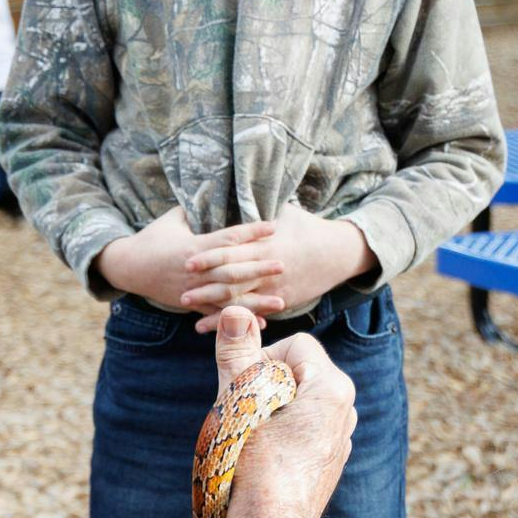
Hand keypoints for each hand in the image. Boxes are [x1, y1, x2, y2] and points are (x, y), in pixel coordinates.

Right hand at [99, 207, 285, 316]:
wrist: (128, 267)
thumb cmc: (151, 238)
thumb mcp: (173, 218)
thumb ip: (196, 208)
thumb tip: (214, 189)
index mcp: (194, 247)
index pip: (227, 238)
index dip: (250, 232)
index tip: (272, 227)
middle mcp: (196, 271)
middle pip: (233, 271)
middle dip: (258, 269)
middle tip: (282, 265)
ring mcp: (194, 290)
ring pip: (229, 297)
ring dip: (256, 300)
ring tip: (280, 301)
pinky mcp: (191, 304)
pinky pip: (218, 314)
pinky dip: (238, 318)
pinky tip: (258, 322)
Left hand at [188, 203, 374, 332]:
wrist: (337, 252)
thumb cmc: (308, 227)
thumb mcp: (284, 211)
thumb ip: (260, 209)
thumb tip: (239, 192)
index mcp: (264, 244)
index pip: (231, 250)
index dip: (208, 256)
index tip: (187, 259)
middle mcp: (267, 267)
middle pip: (230, 278)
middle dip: (205, 286)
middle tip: (180, 291)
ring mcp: (274, 287)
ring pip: (239, 300)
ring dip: (213, 307)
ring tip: (190, 310)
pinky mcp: (281, 300)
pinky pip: (253, 313)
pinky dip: (234, 320)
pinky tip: (217, 325)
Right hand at [208, 308, 356, 517]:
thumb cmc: (254, 470)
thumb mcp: (241, 406)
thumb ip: (238, 356)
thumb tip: (237, 310)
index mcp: (334, 390)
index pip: (295, 346)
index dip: (261, 359)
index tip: (242, 388)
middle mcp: (346, 411)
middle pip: (298, 373)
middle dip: (266, 384)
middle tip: (243, 413)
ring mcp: (341, 438)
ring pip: (299, 401)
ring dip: (271, 409)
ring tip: (251, 438)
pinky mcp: (330, 460)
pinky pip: (303, 428)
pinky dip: (280, 432)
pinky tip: (263, 458)